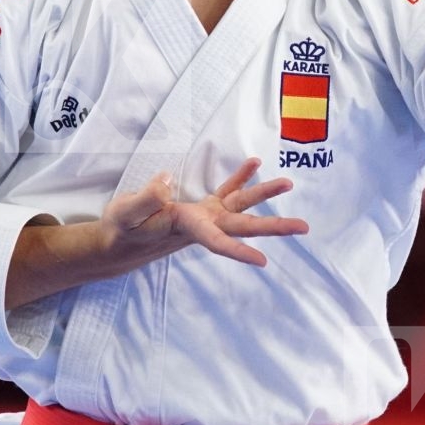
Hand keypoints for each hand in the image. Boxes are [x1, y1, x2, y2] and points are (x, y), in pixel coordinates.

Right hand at [102, 157, 307, 269]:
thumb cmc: (122, 229)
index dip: (238, 251)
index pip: (217, 241)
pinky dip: (240, 178)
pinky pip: (226, 191)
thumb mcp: (126, 213)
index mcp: (186, 228)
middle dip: (274, 226)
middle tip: (304, 228)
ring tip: (289, 183)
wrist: (120, 240)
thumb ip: (146, 199)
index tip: (262, 261)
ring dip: (264, 193)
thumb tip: (166, 182)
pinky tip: (255, 164)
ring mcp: (205, 216)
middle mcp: (202, 224)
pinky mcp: (201, 208)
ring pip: (240, 205)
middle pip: (243, 225)